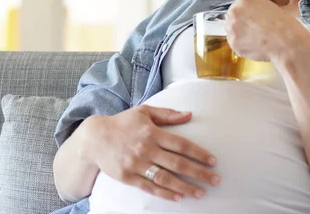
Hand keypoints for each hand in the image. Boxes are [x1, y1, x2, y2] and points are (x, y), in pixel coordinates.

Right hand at [78, 105, 219, 201]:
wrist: (94, 138)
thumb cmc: (123, 123)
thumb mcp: (144, 111)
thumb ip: (168, 114)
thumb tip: (190, 114)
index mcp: (153, 132)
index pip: (181, 144)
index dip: (199, 153)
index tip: (213, 161)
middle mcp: (146, 148)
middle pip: (178, 163)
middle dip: (199, 173)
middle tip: (215, 180)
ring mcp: (137, 164)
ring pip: (165, 178)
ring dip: (185, 187)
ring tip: (200, 193)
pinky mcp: (128, 177)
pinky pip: (149, 187)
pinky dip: (164, 194)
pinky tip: (178, 197)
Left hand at [225, 0, 306, 61]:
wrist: (285, 41)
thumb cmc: (282, 24)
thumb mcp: (268, 6)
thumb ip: (254, 8)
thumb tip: (247, 17)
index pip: (238, 6)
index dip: (246, 15)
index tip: (252, 21)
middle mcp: (234, 11)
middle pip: (232, 18)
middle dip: (241, 25)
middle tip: (254, 31)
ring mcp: (231, 28)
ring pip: (232, 32)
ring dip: (241, 35)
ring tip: (256, 39)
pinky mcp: (232, 43)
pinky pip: (235, 44)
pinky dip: (243, 46)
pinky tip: (255, 45)